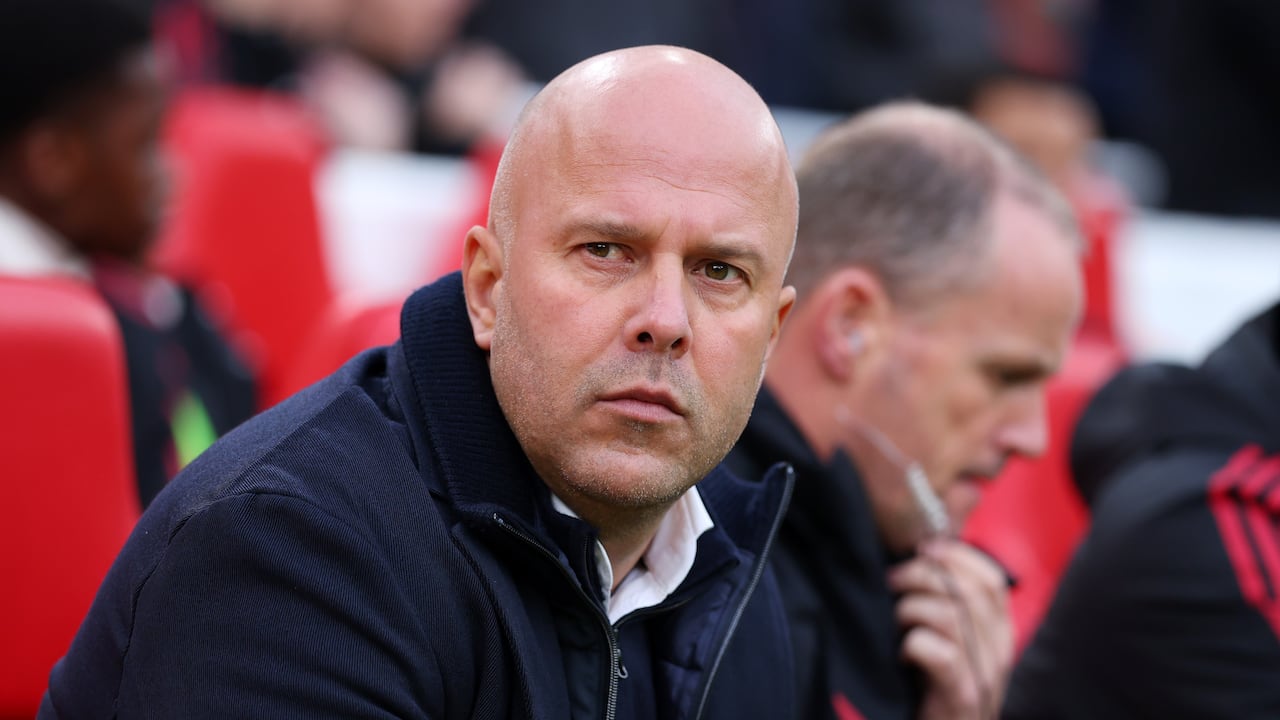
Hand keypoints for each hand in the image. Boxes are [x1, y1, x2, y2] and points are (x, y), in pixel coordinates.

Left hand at [887, 539, 1013, 719]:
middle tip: (894, 581)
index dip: (957, 556)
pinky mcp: (961, 696)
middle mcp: (999, 651)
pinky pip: (940, 654)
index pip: (991, 580)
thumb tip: (923, 558)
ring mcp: (983, 675)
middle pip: (969, 591)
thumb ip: (950, 608)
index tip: (924, 549)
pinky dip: (912, 645)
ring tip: (896, 620)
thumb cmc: (938, 687)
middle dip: (923, 576)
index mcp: (1001, 633)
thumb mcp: (955, 643)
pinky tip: (902, 654)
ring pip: (952, 616)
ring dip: (912, 609)